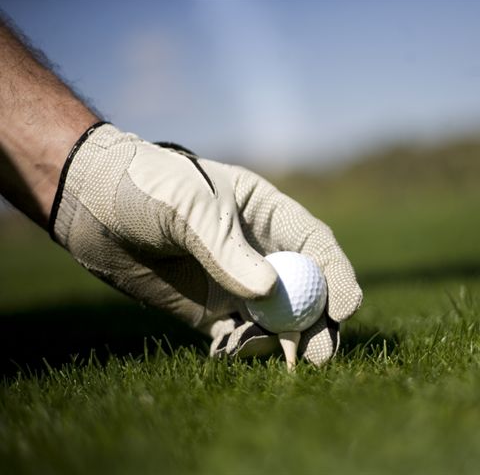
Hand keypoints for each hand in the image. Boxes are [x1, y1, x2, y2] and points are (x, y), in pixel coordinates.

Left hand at [50, 123, 361, 364]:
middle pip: (302, 286)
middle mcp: (255, 248)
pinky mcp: (206, 307)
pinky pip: (237, 333)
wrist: (92, 203)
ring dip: (287, 340)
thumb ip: (226, 248)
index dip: (335, 274)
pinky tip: (246, 355)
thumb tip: (268, 292)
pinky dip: (247, 347)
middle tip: (323, 352)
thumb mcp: (188, 207)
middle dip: (318, 318)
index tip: (346, 307)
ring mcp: (232, 280)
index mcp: (263, 212)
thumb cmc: (145, 187)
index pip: (313, 243)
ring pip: (274, 315)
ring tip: (295, 363)